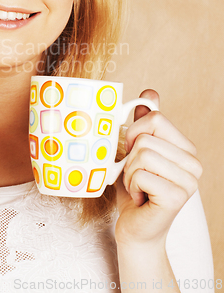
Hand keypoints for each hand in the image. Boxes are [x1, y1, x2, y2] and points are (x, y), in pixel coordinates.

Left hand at [114, 89, 202, 249]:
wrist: (136, 228)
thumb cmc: (135, 189)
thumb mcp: (135, 151)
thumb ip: (145, 124)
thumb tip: (150, 93)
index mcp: (185, 149)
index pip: (154, 117)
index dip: (133, 132)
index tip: (133, 152)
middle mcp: (193, 163)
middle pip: (145, 137)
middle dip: (129, 157)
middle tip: (135, 175)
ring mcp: (189, 181)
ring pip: (142, 154)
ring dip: (129, 173)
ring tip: (138, 186)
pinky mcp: (177, 197)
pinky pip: (139, 174)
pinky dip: (131, 185)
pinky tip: (140, 197)